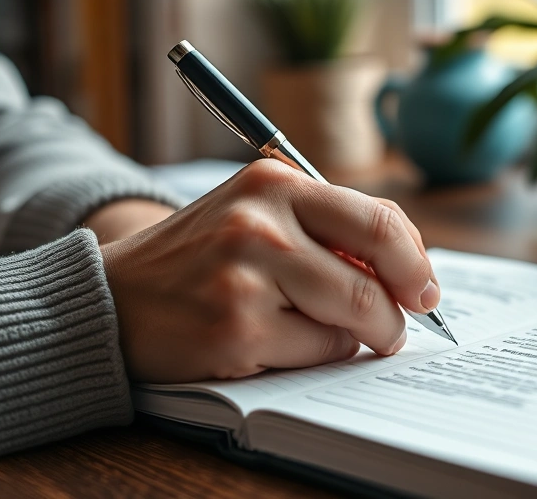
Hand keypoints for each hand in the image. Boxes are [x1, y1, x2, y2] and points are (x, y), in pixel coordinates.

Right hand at [99, 160, 439, 382]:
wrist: (113, 298)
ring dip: (362, 335)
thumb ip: (325, 229)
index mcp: (274, 181)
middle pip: (377, 267)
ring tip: (338, 335)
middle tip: (400, 326)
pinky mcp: (238, 328)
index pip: (378, 217)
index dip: (415, 259)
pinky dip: (316, 353)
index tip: (424, 288)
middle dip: (402, 306)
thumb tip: (408, 272)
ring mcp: (248, 274)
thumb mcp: (256, 215)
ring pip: (355, 313)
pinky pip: (318, 349)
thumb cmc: (200, 259)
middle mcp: (262, 220)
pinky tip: (280, 342)